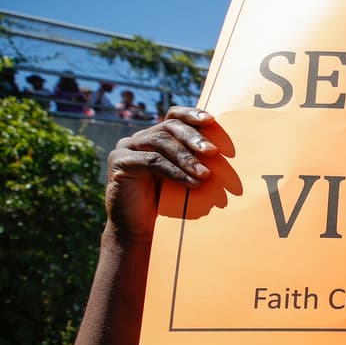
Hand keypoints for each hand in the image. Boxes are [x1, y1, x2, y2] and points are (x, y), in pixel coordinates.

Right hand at [105, 107, 218, 240]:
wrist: (139, 230)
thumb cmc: (168, 205)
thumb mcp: (186, 178)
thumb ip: (197, 163)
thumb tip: (226, 154)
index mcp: (156, 138)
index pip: (173, 116)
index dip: (191, 114)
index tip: (211, 120)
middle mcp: (140, 139)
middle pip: (169, 127)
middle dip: (193, 138)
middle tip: (213, 151)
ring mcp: (126, 148)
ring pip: (160, 142)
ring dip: (186, 157)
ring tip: (205, 174)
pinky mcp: (119, 162)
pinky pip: (151, 161)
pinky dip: (175, 171)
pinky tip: (192, 182)